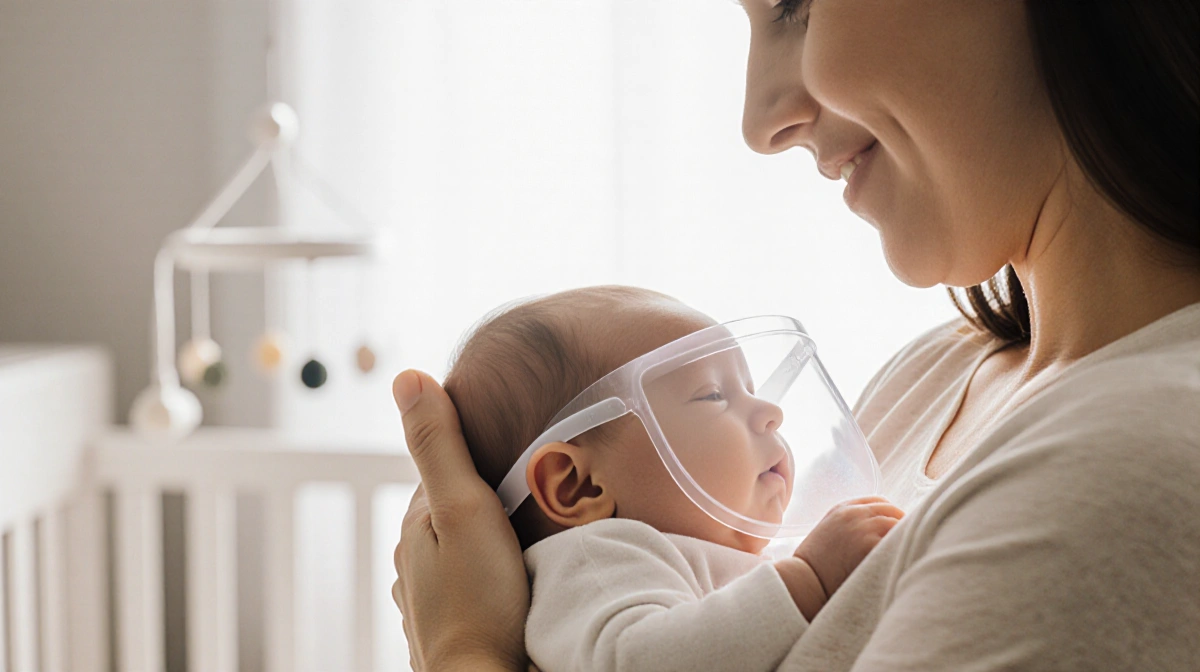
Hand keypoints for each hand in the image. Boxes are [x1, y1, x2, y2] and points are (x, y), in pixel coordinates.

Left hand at [391, 370, 529, 671]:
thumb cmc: (480, 600)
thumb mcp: (463, 507)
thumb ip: (440, 445)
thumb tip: (406, 376)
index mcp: (416, 524)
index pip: (448, 470)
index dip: (485, 461)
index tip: (524, 460)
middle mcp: (415, 561)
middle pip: (457, 511)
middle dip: (491, 503)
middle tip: (540, 503)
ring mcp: (430, 598)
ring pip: (465, 552)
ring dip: (493, 543)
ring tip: (534, 544)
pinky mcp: (453, 627)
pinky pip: (475, 587)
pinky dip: (493, 579)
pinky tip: (517, 584)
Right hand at [793, 496, 904, 602]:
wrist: (805, 582)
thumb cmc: (814, 566)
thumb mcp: (828, 533)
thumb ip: (849, 526)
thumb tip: (876, 533)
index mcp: (842, 509)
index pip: (880, 502)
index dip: (892, 513)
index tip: (899, 527)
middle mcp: (854, 514)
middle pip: (892, 510)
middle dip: (902, 524)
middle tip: (911, 541)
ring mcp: (863, 528)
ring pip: (897, 524)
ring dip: (905, 537)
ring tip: (909, 552)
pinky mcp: (870, 545)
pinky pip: (896, 541)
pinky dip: (902, 549)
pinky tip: (904, 560)